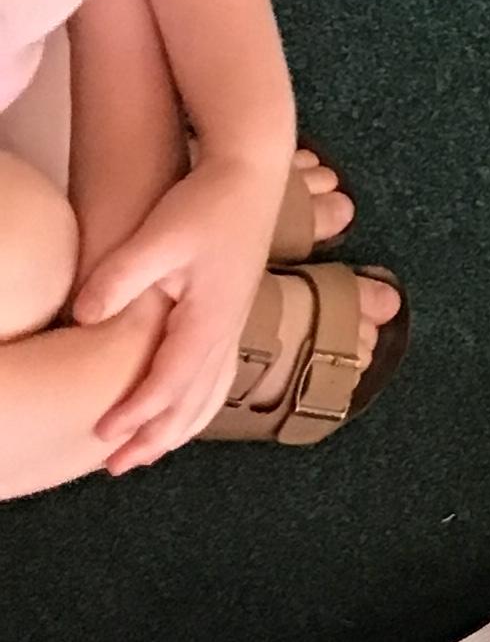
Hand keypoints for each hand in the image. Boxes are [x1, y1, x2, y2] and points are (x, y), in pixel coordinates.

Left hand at [76, 151, 286, 468]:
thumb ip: (122, 276)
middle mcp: (226, 329)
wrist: (252, 174)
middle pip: (191, 401)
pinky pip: (215, 376)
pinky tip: (181, 410)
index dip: (136, 412)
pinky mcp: (231, 314)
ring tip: (146, 452)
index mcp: (210, 318)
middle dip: (154, 438)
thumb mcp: (160, 235)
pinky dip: (195, 404)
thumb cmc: (208, 202)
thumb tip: (84, 315)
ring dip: (175, 428)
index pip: (169, 381)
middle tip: (116, 467)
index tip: (102, 434)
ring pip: (206, 394)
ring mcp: (232, 324)